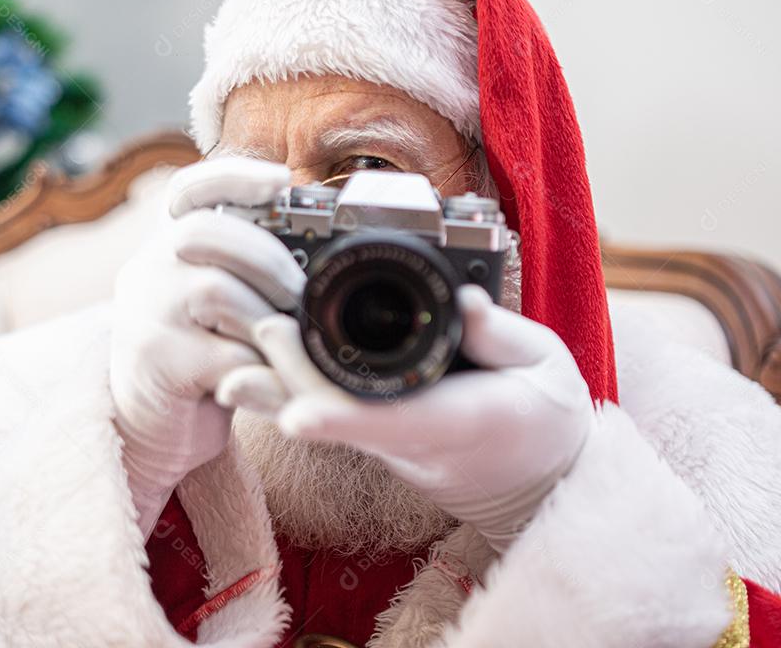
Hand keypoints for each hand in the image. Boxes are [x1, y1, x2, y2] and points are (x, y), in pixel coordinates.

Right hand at [109, 157, 304, 535]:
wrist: (152, 424)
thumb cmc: (201, 354)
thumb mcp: (216, 302)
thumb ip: (245, 269)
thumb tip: (321, 246)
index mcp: (166, 246)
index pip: (188, 190)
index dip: (234, 176)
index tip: (281, 180)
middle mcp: (147, 270)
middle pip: (201, 233)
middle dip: (264, 257)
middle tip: (298, 291)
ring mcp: (146, 315)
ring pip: (215, 292)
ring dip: (265, 317)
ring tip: (286, 342)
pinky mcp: (158, 363)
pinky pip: (224, 353)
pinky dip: (261, 366)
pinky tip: (272, 378)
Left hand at [216, 285, 593, 550]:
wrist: (535, 478)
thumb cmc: (544, 418)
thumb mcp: (545, 366)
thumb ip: (503, 336)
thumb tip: (465, 301)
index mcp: (462, 422)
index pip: (396, 422)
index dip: (342, 419)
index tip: (297, 414)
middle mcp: (412, 440)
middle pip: (339, 417)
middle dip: (292, 379)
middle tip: (260, 327)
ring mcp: (389, 443)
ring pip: (322, 418)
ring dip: (276, 390)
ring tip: (235, 358)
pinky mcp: (376, 435)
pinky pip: (327, 413)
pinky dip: (290, 390)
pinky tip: (254, 366)